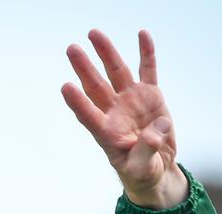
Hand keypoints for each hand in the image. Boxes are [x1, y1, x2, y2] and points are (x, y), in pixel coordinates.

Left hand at [62, 29, 187, 208]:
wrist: (157, 168)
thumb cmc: (142, 172)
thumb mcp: (143, 169)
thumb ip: (146, 150)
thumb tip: (156, 128)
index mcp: (106, 133)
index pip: (88, 115)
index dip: (77, 102)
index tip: (64, 87)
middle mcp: (114, 113)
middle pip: (96, 87)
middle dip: (84, 67)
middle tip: (71, 49)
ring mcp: (131, 101)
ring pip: (116, 73)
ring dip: (106, 53)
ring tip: (94, 33)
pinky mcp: (150, 96)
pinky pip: (147, 71)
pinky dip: (146, 53)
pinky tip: (142, 34)